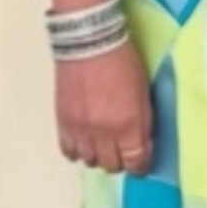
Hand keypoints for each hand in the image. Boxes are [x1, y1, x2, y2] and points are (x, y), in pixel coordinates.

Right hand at [56, 43, 154, 175]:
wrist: (89, 41)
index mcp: (129, 126)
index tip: (140, 162)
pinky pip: (68, 151)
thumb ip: (141, 123)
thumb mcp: (143, 94)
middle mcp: (104, 133)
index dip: (140, 165)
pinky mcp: (63, 122)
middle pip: (112, 166)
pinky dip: (77, 150)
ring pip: (90, 161)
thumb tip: (139, 143)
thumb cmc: (122, 61)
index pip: (136, 162)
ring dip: (97, 155)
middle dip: (119, 160)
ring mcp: (81, 130)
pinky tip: (83, 141)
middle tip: (121, 150)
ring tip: (101, 143)